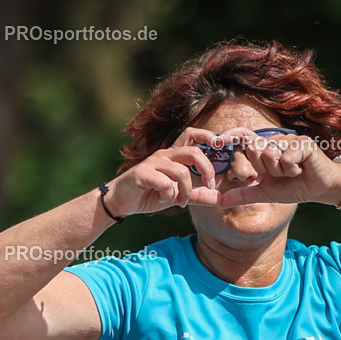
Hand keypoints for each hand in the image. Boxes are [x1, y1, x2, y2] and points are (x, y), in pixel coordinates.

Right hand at [102, 127, 222, 216]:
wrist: (120, 202)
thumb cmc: (148, 194)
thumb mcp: (176, 196)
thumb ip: (196, 196)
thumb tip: (218, 197)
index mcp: (173, 156)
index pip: (192, 135)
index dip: (207, 136)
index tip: (220, 147)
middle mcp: (164, 155)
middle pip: (193, 152)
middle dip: (207, 170)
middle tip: (209, 185)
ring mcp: (153, 163)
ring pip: (181, 172)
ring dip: (186, 191)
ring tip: (180, 202)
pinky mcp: (142, 174)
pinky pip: (165, 183)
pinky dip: (168, 195)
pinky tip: (162, 200)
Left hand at [211, 128, 340, 207]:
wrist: (319, 189)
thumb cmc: (293, 188)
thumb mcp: (265, 193)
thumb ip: (244, 195)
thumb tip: (220, 202)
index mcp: (265, 149)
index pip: (244, 136)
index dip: (231, 135)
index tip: (215, 141)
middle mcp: (275, 140)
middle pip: (256, 150)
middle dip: (266, 169)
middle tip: (280, 174)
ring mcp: (290, 139)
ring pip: (271, 155)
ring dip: (281, 171)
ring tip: (292, 172)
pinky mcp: (303, 143)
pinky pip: (286, 157)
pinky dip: (292, 170)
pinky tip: (301, 170)